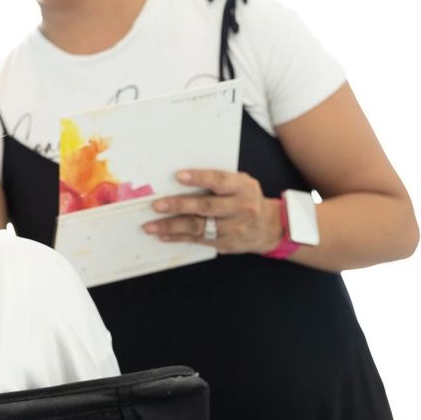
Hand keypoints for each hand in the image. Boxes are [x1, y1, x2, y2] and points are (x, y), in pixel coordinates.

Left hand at [143, 169, 282, 254]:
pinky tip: (163, 235)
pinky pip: (198, 240)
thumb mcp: (241, 183)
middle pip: (206, 207)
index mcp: (243, 187)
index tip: (178, 176)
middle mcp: (240, 208)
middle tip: (156, 205)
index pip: (219, 181)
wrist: (269, 227)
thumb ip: (219, 180)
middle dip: (179, 205)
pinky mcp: (225, 243)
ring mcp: (233, 228)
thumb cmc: (246, 198)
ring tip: (151, 226)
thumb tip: (181, 178)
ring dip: (172, 226)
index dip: (199, 178)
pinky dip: (178, 237)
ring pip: (199, 227)